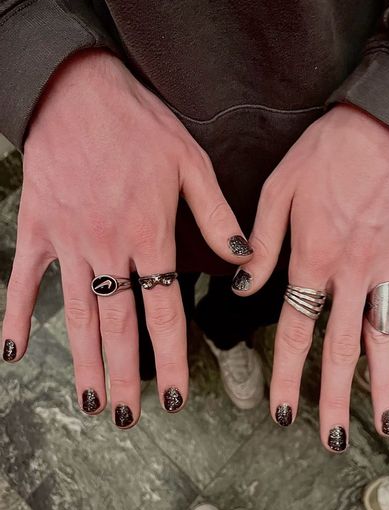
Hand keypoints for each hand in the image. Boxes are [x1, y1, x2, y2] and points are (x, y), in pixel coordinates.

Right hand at [1, 50, 250, 426]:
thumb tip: (244, 259)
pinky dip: (16, 313)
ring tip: (88, 402)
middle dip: (125, 377)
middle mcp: (109, 248)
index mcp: (150, 235)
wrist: (78, 91)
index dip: (172, 358)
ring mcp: (69, 242)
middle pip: (120, 325)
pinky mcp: (37, 228)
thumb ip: (216, 215)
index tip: (176, 397)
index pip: (165, 311)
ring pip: (77, 313)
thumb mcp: (190, 162)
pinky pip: (23, 278)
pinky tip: (12, 349)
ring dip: (82, 361)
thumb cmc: (140, 124)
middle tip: (128, 419)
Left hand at [233, 103, 388, 449]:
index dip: (287, 374)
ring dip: (386, 383)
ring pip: (386, 336)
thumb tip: (243, 287)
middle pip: (341, 348)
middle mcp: (352, 274)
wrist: (382, 126)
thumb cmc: (327, 154)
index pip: (296, 330)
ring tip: (386, 425)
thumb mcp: (278, 192)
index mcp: (314, 261)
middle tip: (329, 439)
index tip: (282, 409)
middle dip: (333, 398)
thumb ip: (260, 245)